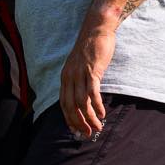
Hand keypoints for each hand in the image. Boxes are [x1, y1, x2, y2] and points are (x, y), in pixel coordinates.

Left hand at [59, 14, 117, 137]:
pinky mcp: (92, 71)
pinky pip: (92, 93)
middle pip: (70, 106)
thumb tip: (84, 96)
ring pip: (81, 102)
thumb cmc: (90, 49)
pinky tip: (101, 114)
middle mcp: (69, 77)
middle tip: (86, 134)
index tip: (75, 130)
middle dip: (78, 123)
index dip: (68, 118)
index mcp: (65, 77)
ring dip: (89, 118)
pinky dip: (96, 105)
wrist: (96, 30)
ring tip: (97, 128)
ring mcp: (80, 74)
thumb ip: (79, 80)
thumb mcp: (80, 66)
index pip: (63, 103)